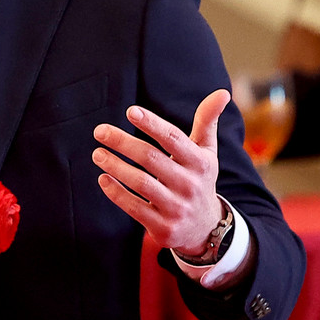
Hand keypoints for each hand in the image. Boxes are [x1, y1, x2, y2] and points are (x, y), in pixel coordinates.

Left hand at [92, 90, 228, 254]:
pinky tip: (103, 178)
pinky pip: (134, 207)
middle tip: (100, 131)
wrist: (205, 228)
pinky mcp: (163, 227)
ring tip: (97, 153)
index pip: (173, 138)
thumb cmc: (199, 179)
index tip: (131, 111)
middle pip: (151, 158)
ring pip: (140, 183)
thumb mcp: (207, 152)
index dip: (152, 124)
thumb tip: (222, 92)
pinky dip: (116, 193)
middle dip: (123, 142)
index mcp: (200, 163)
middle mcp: (190, 185)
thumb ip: (207, 122)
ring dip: (115, 166)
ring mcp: (176, 208)